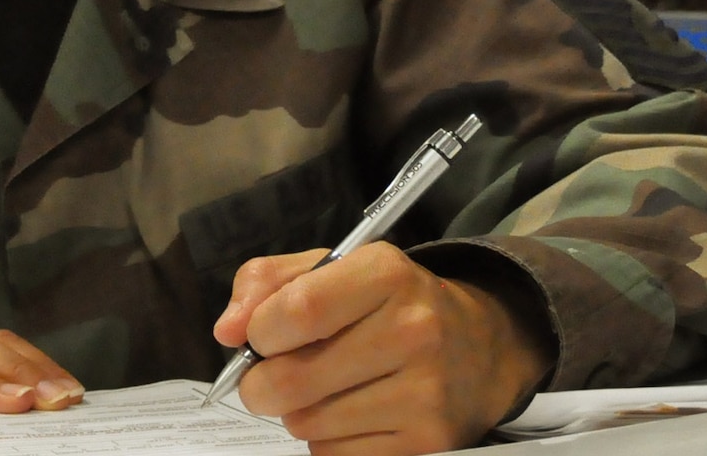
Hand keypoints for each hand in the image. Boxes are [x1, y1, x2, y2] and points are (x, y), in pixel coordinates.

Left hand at [213, 244, 555, 454]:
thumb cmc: (387, 302)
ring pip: (307, 423)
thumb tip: (227, 331)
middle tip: (271, 374)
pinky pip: (333, 455)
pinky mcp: (427, 442)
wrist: (479, 346)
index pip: (298, 309)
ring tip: (325, 387)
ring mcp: (424, 393)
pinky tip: (351, 412)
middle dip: (261, 384)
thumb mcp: (333, 269)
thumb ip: (267, 283)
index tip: (260, 336)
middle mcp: (413, 330)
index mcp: (386, 273)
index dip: (260, 331)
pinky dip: (326, 440)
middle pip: (291, 380)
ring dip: (297, 411)